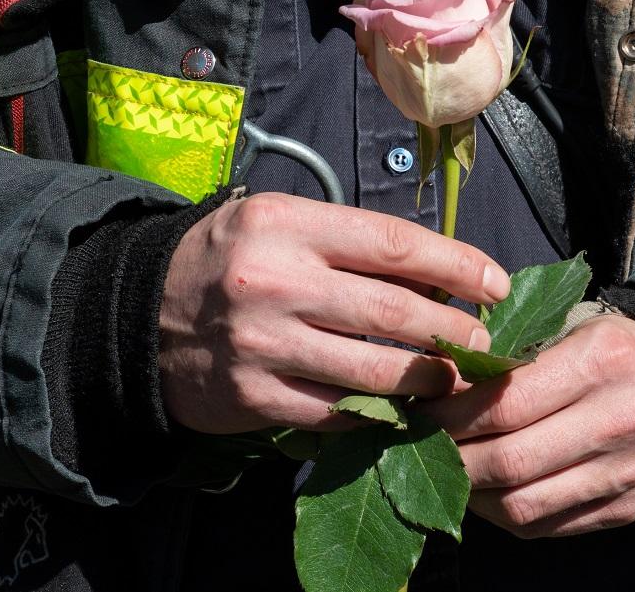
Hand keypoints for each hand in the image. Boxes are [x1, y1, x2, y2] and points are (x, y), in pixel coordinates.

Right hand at [159, 192, 509, 434]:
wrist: (139, 316)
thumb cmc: (228, 262)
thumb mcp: (278, 225)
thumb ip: (347, 242)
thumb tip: (439, 273)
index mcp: (285, 223)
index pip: (392, 242)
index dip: (455, 266)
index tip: (495, 284)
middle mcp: (273, 280)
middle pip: (391, 311)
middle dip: (453, 332)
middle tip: (485, 344)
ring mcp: (262, 343)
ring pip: (372, 370)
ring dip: (427, 379)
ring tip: (454, 379)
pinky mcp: (254, 396)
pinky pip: (336, 410)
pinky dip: (377, 411)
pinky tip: (399, 405)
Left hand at [419, 315, 634, 537]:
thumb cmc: (613, 350)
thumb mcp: (571, 328)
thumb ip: (511, 356)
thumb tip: (436, 386)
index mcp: (602, 362)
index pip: (506, 404)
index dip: (450, 416)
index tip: (418, 412)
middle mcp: (619, 420)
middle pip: (510, 461)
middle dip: (452, 459)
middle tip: (419, 447)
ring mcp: (625, 473)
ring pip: (523, 505)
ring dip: (471, 494)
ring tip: (448, 471)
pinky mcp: (625, 510)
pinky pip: (545, 527)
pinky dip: (503, 515)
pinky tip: (485, 491)